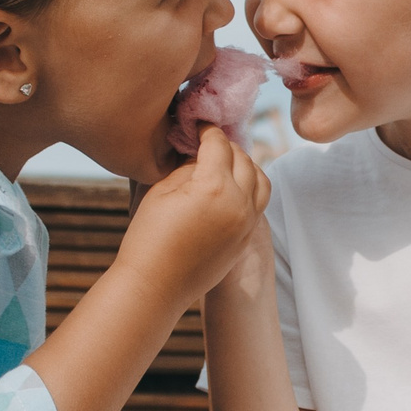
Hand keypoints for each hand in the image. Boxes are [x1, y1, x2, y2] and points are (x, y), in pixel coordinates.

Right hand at [119, 128, 270, 309]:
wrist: (155, 286)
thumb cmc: (149, 236)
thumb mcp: (161, 190)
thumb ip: (186, 166)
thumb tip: (200, 152)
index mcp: (215, 187)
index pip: (219, 144)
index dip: (207, 130)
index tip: (199, 125)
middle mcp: (239, 203)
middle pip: (243, 159)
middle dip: (227, 146)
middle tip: (209, 143)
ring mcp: (247, 223)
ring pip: (261, 180)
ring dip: (245, 166)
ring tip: (225, 164)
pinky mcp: (247, 238)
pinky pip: (259, 203)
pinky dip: (249, 188)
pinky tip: (230, 187)